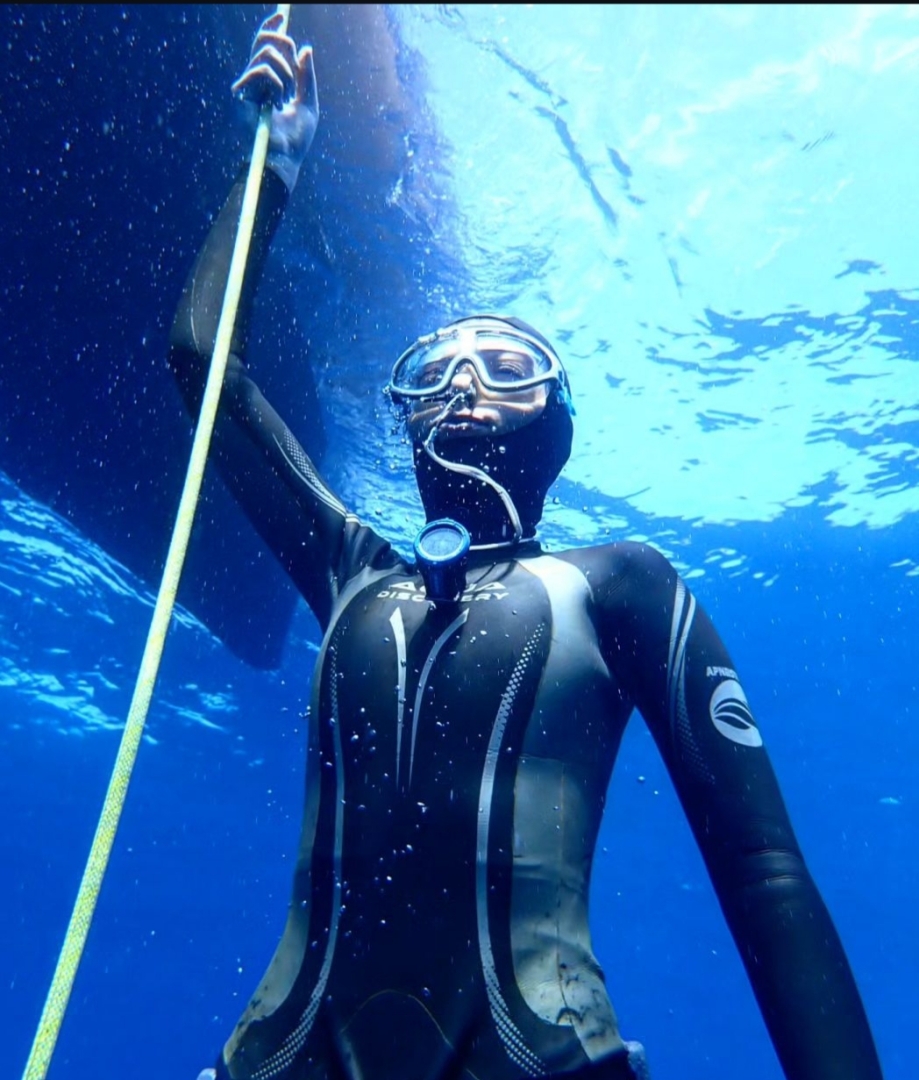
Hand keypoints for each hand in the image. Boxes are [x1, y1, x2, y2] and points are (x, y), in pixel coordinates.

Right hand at [232, 12, 318, 191]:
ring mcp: (245, 86)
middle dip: (284, 46)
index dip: (271, 29)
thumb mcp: (308, 103)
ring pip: (266, 54)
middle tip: (295, 71)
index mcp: (269, 81)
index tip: (281, 19)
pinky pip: (261, 70)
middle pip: (264, 41)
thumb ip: (306, 77)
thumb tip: (305, 48)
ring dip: (286, 74)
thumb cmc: (296, 139)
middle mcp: (254, 80)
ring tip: (286, 97)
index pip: (265, 45)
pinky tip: (276, 103)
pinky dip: (276, 83)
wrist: (285, 159)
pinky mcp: (240, 93)